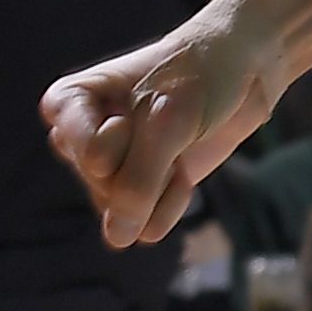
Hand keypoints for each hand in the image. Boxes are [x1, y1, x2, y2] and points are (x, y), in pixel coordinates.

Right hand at [43, 14, 280, 250]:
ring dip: (162, 186)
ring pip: (120, 213)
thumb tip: (117, 240)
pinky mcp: (136, 193)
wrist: (244, 70)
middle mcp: (77, 139)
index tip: (150, 100)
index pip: (93, 156)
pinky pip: (142, 228)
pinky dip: (170, 206)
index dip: (132, 136)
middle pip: (104, 187)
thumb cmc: (199, 75)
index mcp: (67, 104)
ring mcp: (105, 170)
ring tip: (178, 145)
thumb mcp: (169, 120)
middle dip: (150, 164)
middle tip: (170, 124)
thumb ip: (138, 181)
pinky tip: (181, 172)